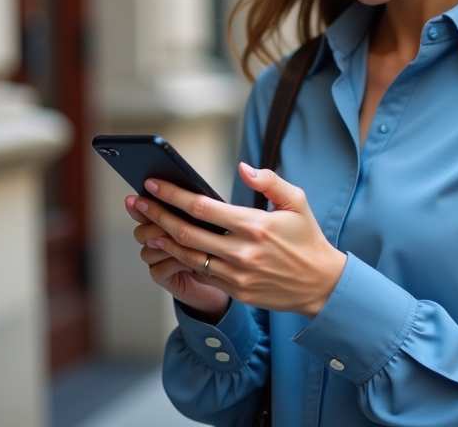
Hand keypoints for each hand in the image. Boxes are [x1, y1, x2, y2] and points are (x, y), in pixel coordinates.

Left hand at [132, 163, 347, 319]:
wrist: (320, 284)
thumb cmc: (307, 239)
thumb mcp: (297, 202)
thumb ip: (269, 181)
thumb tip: (243, 167)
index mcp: (255, 225)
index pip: (202, 207)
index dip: (173, 195)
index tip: (153, 184)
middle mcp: (241, 251)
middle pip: (186, 232)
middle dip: (156, 215)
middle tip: (136, 203)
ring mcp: (236, 274)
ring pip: (187, 255)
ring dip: (161, 239)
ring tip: (144, 225)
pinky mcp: (235, 290)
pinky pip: (199, 273)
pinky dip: (179, 259)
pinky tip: (167, 247)